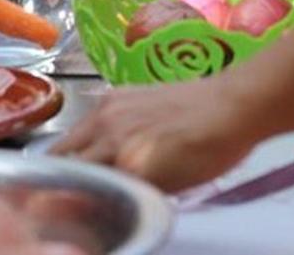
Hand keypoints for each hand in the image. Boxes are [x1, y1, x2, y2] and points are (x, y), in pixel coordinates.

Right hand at [52, 81, 257, 192]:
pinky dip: (87, 132)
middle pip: (64, 158)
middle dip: (64, 174)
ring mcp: (108, 109)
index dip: (68, 195)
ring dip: (71, 152)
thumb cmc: (210, 151)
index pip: (77, 183)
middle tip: (68, 186)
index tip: (66, 201)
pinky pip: (89, 118)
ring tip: (81, 164)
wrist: (230, 106)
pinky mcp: (116, 93)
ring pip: (73, 136)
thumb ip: (133, 190)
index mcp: (123, 161)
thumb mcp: (171, 185)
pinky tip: (103, 139)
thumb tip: (109, 194)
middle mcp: (107, 133)